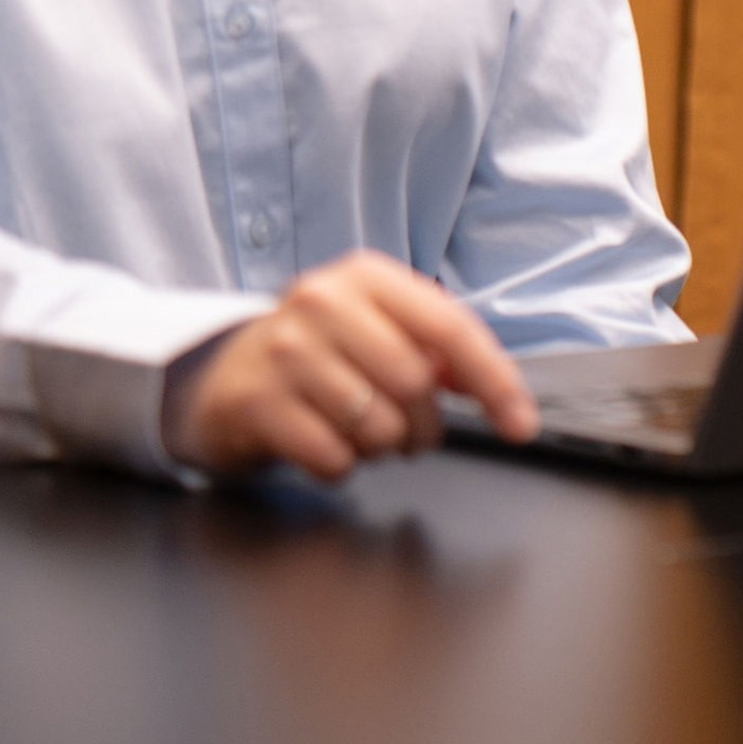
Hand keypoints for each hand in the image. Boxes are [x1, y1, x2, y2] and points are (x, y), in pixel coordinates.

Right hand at [163, 250, 539, 479]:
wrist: (221, 376)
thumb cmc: (321, 354)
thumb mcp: (379, 329)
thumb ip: (440, 350)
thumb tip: (500, 392)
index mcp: (367, 276)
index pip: (450, 326)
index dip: (494, 380)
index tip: (520, 425)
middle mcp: (323, 301)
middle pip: (415, 384)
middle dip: (424, 424)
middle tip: (408, 431)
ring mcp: (284, 351)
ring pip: (377, 426)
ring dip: (383, 448)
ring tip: (362, 432)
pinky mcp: (256, 402)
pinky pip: (334, 458)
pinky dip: (342, 466)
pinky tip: (324, 443)